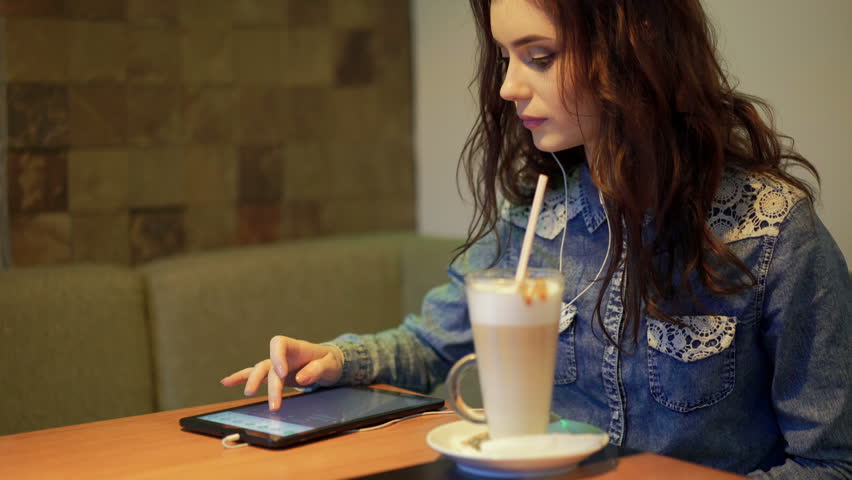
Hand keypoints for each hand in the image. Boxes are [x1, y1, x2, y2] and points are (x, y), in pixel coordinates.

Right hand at [220, 336, 343, 410]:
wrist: (328, 364)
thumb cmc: (329, 362)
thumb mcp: (330, 365)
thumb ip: (317, 370)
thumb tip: (300, 378)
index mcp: (296, 347)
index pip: (279, 343)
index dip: (277, 356)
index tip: (282, 373)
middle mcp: (283, 355)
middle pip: (268, 364)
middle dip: (268, 382)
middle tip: (274, 403)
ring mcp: (276, 365)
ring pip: (259, 371)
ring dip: (254, 382)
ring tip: (248, 393)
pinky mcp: (274, 376)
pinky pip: (254, 375)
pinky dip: (241, 378)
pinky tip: (226, 382)